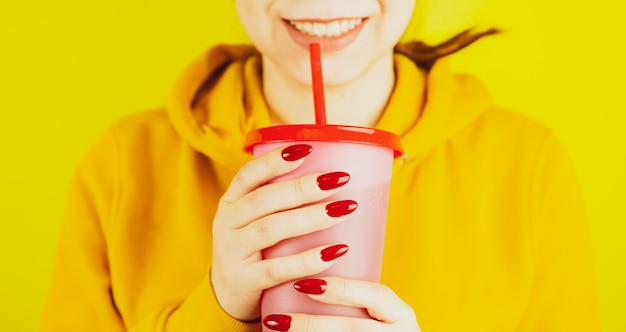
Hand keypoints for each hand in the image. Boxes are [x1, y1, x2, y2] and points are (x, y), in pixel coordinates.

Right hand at [211, 144, 356, 320]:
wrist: (227, 296)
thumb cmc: (254, 248)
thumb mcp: (254, 220)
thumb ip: (280, 200)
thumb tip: (332, 174)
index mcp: (231, 202)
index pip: (248, 174)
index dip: (274, 160)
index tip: (306, 148)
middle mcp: (228, 223)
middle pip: (264, 199)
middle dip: (303, 187)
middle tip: (339, 179)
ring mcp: (233, 252)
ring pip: (271, 229)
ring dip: (310, 218)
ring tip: (343, 210)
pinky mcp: (244, 280)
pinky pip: (277, 269)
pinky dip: (306, 260)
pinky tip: (333, 253)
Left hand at [263, 277, 420, 330]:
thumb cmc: (376, 322)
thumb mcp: (374, 305)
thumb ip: (348, 284)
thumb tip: (308, 230)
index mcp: (399, 314)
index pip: (376, 297)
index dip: (344, 290)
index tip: (307, 285)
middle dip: (313, 327)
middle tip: (277, 320)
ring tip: (275, 331)